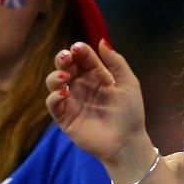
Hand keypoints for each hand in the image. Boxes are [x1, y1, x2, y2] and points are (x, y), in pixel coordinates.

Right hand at [46, 40, 151, 168]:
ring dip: (55, 76)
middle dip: (63, 59)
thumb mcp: (128, 83)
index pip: (83, 58)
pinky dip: (54, 96)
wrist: (127, 141)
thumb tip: (101, 41)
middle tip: (66, 57)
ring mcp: (72, 100)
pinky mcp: (64, 117)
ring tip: (65, 76)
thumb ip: (116, 62)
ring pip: (54, 82)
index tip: (78, 48)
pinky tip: (63, 93)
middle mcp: (81, 85)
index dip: (79, 51)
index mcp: (97, 75)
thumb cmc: (130, 112)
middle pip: (66, 66)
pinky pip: (52, 104)